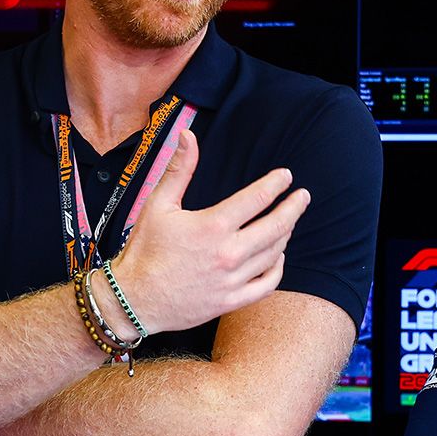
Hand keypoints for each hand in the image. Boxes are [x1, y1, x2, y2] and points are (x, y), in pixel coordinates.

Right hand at [111, 130, 310, 334]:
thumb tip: (188, 134)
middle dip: (294, 208)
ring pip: (274, 254)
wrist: (133, 299)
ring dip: (285, 234)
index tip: (286, 176)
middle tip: (303, 197)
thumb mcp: (158, 204)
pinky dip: (278, 269)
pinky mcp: (230, 301)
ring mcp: (231, 280)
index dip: (276, 184)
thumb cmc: (144, 250)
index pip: (257, 198)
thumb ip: (179, 169)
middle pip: (276, 226)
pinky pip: (267, 285)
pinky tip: (278, 257)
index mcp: (212, 226)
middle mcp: (227, 253)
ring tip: (288, 222)